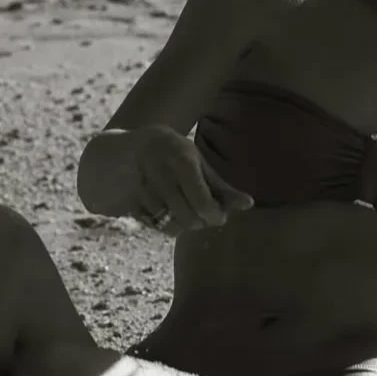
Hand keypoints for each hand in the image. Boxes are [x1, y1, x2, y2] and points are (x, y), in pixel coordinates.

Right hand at [128, 125, 253, 233]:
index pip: (202, 203)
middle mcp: (159, 172)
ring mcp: (140, 188)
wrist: (127, 148)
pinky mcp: (128, 202)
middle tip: (203, 215)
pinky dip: (164, 226)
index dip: (215, 216)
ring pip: (170, 227)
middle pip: (188, 218)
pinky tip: (166, 212)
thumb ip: (222, 187)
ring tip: (183, 210)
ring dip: (182, 225)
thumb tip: (248, 204)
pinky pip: (153, 227)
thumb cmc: (173, 156)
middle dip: (200, 222)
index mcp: (181, 159)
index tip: (219, 216)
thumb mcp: (198, 163)